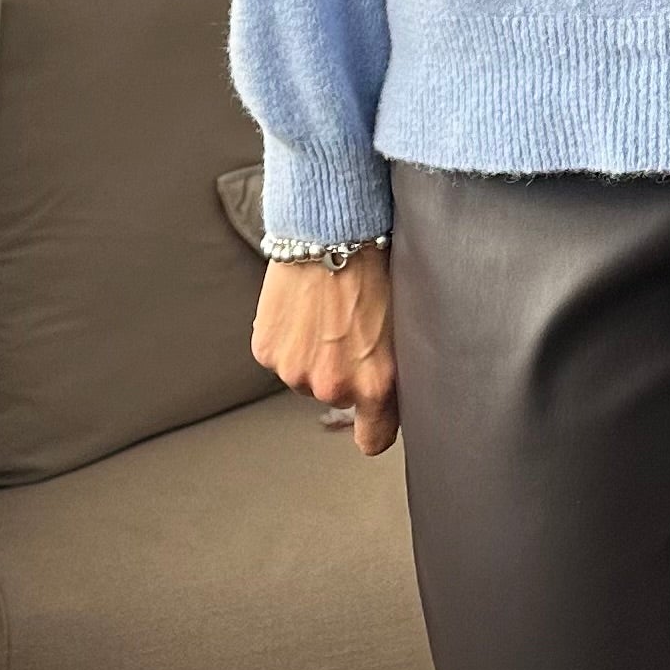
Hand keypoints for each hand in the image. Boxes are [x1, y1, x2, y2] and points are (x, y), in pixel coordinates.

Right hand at [253, 249, 399, 455]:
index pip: (372, 441)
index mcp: (375, 385)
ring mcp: (295, 371)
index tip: (373, 415)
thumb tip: (392, 388)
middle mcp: (333, 386)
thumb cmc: (376, 267)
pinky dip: (287, 336)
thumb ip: (393, 367)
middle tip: (351, 328)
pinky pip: (279, 355)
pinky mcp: (266, 351)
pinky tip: (302, 306)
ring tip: (326, 311)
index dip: (373, 426)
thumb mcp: (402, 325)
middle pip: (337, 396)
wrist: (333, 229)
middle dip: (343, 370)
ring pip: (305, 375)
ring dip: (313, 353)